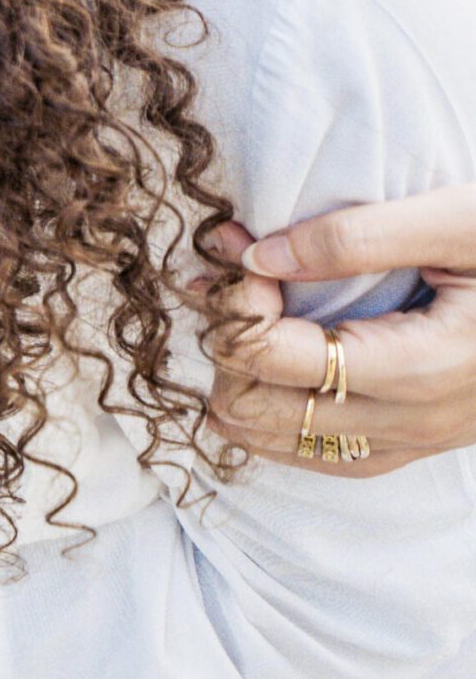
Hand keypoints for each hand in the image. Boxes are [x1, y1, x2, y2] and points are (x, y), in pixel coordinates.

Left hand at [201, 205, 475, 472]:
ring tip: (246, 318)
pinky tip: (264, 373)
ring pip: (280, 444)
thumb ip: (356, 236)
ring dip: (241, 383)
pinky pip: (324, 457)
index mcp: (422, 365)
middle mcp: (414, 420)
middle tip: (233, 283)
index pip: (271, 355)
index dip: (235, 302)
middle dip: (226, 345)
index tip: (238, 252)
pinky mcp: (423, 444)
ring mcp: (419, 441)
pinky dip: (277, 420)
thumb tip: (256, 253)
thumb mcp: (461, 222)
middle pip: (259, 408)